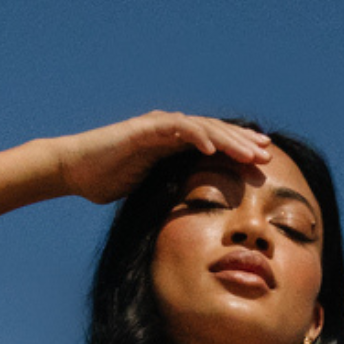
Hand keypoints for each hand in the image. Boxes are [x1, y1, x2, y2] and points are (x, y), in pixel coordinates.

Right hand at [52, 111, 270, 205]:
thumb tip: (195, 217)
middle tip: (268, 155)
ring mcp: (158, 127)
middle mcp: (171, 131)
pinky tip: (213, 146)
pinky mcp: (143, 129)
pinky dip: (195, 135)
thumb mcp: (151, 191)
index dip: (240, 152)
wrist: (76, 171)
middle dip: (243, 144)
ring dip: (227, 139)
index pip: (216, 145)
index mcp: (176, 145)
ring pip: (202, 128)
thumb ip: (172, 192)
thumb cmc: (109, 182)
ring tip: (249, 151)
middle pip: (216, 133)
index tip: (264, 165)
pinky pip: (176, 129)